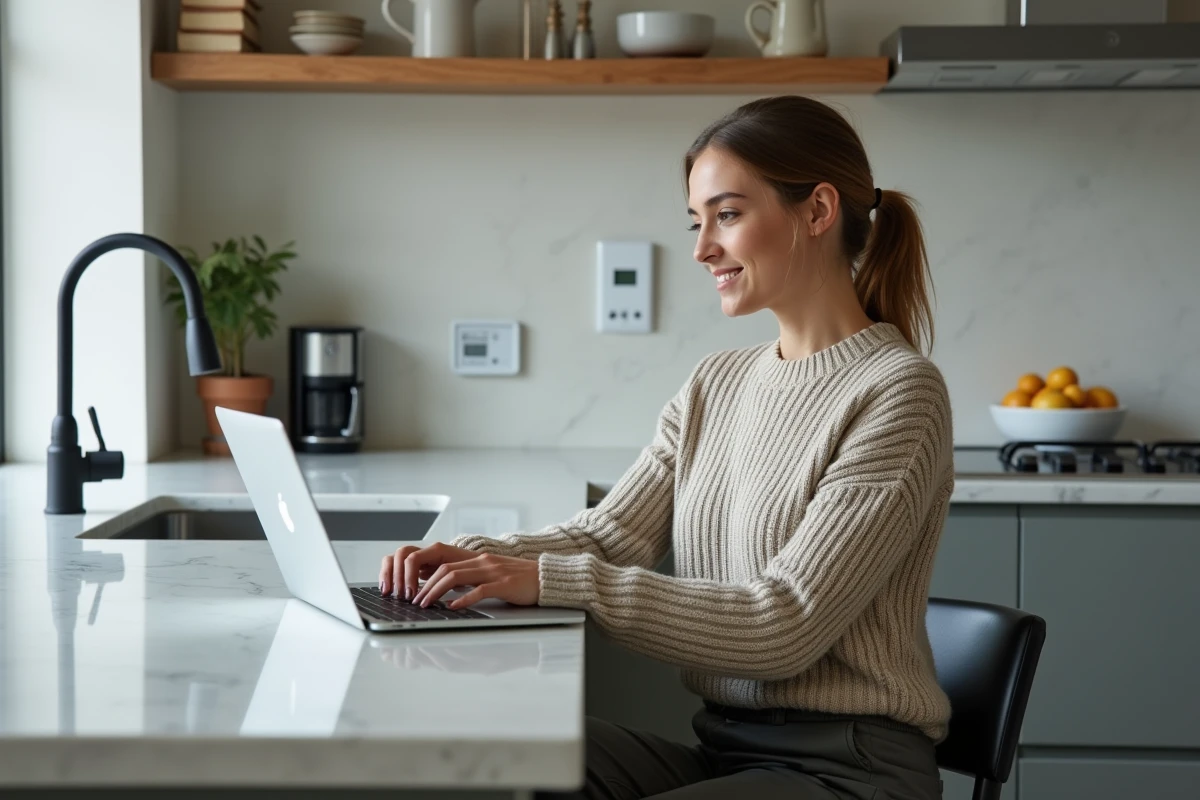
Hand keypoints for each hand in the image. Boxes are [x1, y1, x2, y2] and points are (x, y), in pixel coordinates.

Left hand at [378, 542, 539, 609]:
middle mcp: (482, 562)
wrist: (546, 578)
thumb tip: (448, 592)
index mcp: (478, 560)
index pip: (443, 563)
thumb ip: (472, 579)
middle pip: (445, 569)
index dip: (425, 577)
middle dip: (425, 586)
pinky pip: (479, 590)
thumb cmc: (519, 580)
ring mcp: (493, 571)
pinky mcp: (504, 583)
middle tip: (414, 601)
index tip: (414, 591)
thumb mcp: (492, 575)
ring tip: (426, 605)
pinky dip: (463, 599)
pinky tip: (453, 607)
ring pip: (456, 577)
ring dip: (436, 592)